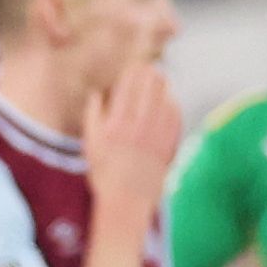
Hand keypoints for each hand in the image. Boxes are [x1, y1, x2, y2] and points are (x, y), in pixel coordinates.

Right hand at [83, 64, 184, 216]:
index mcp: (117, 122)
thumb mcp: (90, 142)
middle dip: (150, 75)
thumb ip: (93, 114)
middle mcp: (140, 125)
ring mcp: (158, 135)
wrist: (128, 200)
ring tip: (159, 80)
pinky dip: (173, 106)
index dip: (133, 71)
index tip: (133, 66)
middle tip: (149, 69)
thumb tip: (96, 93)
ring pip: (166, 99)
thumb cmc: (104, 172)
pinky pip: (176, 117)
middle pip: (152, 87)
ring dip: (162, 88)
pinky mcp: (171, 145)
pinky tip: (169, 102)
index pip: (129, 85)